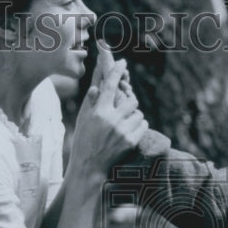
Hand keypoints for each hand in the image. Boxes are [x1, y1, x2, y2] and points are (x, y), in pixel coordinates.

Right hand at [70, 44, 147, 177]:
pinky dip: (139, 126)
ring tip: (123, 124)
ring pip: (139, 113)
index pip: (109, 85)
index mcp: (98, 112)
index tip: (123, 62)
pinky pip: (144, 125)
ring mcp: (122, 132)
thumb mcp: (84, 118)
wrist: (88, 166)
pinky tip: (128, 131)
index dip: (117, 71)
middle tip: (122, 110)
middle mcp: (111, 120)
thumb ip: (92, 99)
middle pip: (131, 100)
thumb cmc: (84, 139)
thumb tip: (97, 83)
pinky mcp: (131, 142)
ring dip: (134, 115)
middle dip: (129, 102)